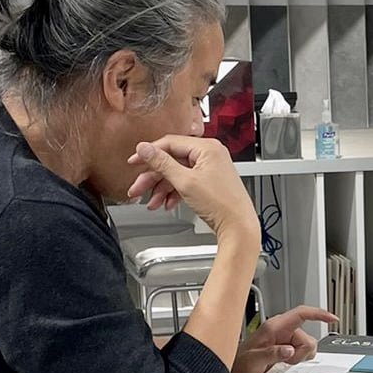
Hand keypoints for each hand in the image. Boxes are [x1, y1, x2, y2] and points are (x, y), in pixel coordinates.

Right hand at [126, 134, 260, 243]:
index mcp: (207, 148)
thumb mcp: (185, 182)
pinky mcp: (210, 183)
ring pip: (177, 174)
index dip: (149, 154)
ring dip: (162, 189)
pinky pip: (186, 183)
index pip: (170, 143)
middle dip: (153, 177)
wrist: (238, 228)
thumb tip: (144, 148)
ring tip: (151, 202)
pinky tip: (166, 204)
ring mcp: (211, 169)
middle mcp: (210, 155)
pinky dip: (174, 193)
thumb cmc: (222, 205)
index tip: (134, 161)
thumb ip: (162, 163)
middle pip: (172, 161)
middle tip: (137, 188)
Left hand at [231, 304, 336, 372]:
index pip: (301, 314)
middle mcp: (282, 329)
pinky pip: (304, 351)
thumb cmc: (242, 362)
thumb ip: (273, 354)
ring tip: (283, 360)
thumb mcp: (256, 360)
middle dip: (301, 353)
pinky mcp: (288, 345)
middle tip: (286, 359)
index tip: (332, 318)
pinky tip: (286, 361)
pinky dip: (298, 358)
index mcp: (275, 326)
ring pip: (308, 346)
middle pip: (308, 338)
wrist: (237, 368)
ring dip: (299, 357)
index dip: (319, 314)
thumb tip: (290, 350)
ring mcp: (286, 338)